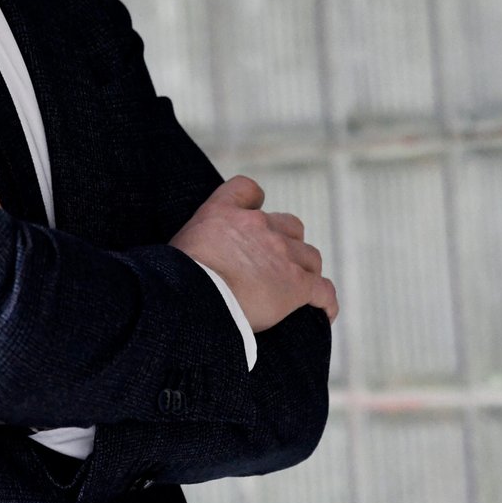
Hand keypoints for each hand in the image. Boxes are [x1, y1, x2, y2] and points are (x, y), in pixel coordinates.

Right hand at [169, 175, 337, 332]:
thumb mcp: (179, 244)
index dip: (255, 203)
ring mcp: (281, 254)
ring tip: (297, 291)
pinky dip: (326, 301)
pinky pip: (323, 290)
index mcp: (224, 212)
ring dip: (304, 271)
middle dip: (286, 243)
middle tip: (273, 267)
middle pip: (289, 226)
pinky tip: (324, 312)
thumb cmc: (176, 278)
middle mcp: (258, 225)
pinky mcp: (296, 285)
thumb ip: (197, 241)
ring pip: (309, 257)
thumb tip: (193, 260)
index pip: (247, 189)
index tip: (255, 212)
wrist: (192, 298)